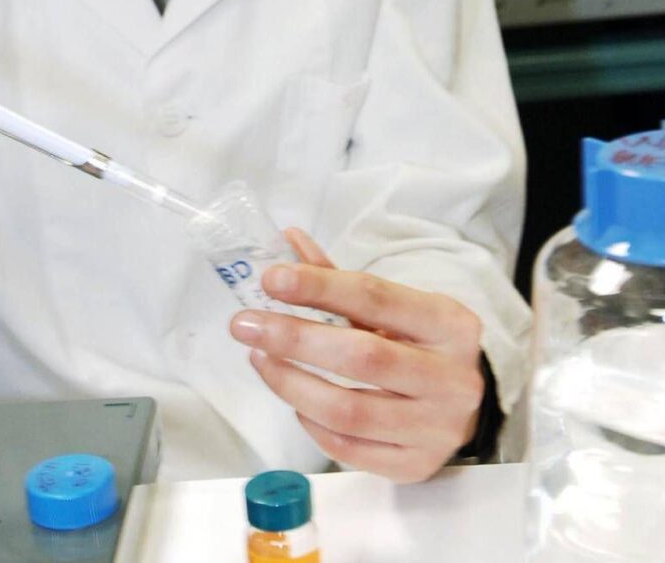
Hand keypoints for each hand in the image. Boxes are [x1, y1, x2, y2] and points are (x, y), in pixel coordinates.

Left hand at [229, 229, 484, 482]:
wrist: (464, 404)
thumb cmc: (418, 346)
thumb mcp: (393, 308)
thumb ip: (338, 278)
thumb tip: (287, 241)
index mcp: (448, 325)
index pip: (376, 298)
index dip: (319, 287)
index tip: (271, 279)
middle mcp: (451, 378)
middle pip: (361, 357)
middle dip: (293, 338)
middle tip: (244, 324)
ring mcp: (435, 428)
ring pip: (348, 411)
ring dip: (291, 383)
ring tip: (259, 359)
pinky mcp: (415, 466)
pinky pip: (348, 448)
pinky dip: (310, 424)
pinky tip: (294, 401)